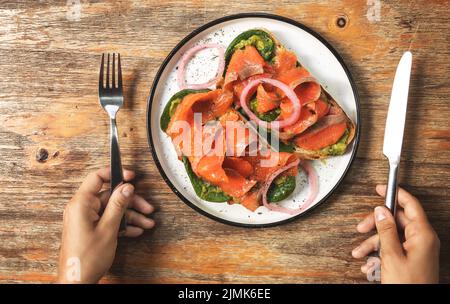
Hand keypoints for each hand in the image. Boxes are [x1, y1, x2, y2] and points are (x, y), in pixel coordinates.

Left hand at [57, 168, 154, 282]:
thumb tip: (127, 187)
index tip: (131, 176)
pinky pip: (108, 219)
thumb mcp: (108, 229)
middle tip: (147, 208)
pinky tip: (135, 230)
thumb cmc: (87, 259)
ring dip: (130, 215)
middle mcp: (81, 208)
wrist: (77, 281)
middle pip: (110, 195)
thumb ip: (118, 205)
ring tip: (147, 222)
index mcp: (81, 204)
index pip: (97, 177)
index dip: (115, 173)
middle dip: (131, 202)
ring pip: (112, 209)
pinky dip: (122, 224)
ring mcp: (85, 218)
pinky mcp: (90, 227)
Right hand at [352, 185, 439, 282]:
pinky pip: (393, 249)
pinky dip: (379, 255)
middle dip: (375, 225)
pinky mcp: (412, 259)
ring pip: (391, 237)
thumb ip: (386, 230)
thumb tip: (381, 211)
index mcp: (422, 234)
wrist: (416, 303)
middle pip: (396, 221)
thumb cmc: (408, 284)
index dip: (395, 194)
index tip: (381, 188)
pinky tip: (370, 265)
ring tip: (360, 254)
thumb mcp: (392, 255)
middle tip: (361, 227)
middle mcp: (422, 240)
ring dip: (373, 244)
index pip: (410, 205)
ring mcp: (417, 250)